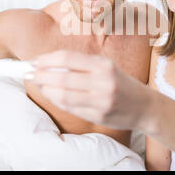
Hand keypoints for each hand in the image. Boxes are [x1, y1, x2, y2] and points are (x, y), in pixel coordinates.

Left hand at [26, 50, 150, 129]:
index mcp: (104, 65)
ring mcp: (101, 101)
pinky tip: (51, 96)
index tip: (35, 61)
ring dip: (46, 90)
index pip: (68, 59)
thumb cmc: (121, 83)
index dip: (47, 59)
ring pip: (63, 96)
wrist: (145, 106)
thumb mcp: (106, 67)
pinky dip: (57, 101)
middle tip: (29, 74)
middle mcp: (103, 82)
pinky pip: (71, 108)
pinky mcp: (99, 116)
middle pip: (62, 78)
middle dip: (41, 76)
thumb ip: (81, 65)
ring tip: (39, 85)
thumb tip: (49, 63)